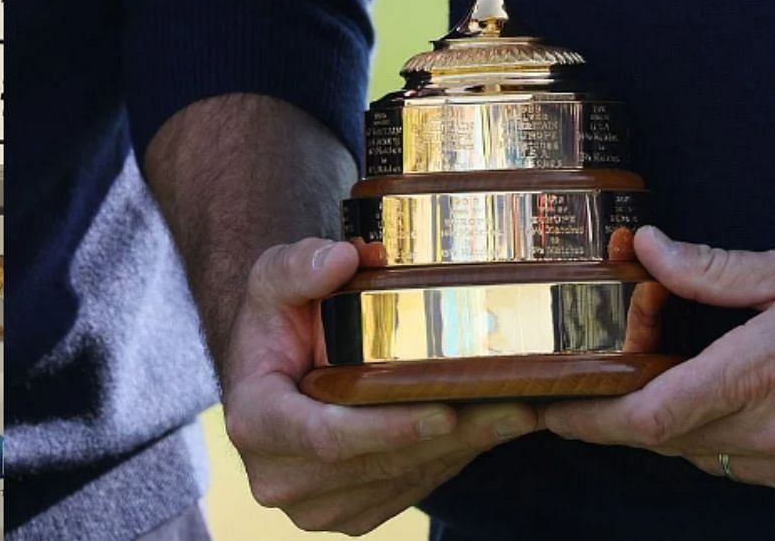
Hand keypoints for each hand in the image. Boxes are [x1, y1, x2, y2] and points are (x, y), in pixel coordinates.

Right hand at [224, 236, 539, 533]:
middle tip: (515, 405)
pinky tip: (487, 426)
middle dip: (451, 435)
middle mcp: (282, 477)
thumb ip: (297, 267)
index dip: (387, 429)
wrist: (271, 369)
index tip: (444, 412)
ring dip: (464, 449)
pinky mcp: (352, 515)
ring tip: (518, 412)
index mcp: (256, 422)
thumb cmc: (275, 321)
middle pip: (380, 463)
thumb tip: (343, 258)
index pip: (326, 437)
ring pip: (405, 481)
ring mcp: (317, 505)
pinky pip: (412, 490)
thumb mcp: (271, 280)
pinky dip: (452, 459)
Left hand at [544, 227, 774, 505]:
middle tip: (595, 383)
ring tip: (666, 379)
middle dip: (624, 417)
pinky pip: (754, 472)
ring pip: (709, 459)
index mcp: (762, 372)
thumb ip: (709, 268)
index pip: (651, 417)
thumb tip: (644, 247)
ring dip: (678, 427)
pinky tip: (734, 401)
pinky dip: (728, 442)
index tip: (549, 410)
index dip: (591, 420)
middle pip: (669, 441)